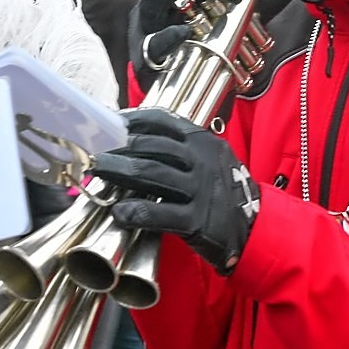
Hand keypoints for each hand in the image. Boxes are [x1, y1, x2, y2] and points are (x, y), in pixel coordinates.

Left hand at [90, 108, 259, 273]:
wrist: (255, 227)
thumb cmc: (222, 192)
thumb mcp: (210, 159)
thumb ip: (180, 149)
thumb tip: (134, 139)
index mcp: (203, 141)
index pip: (163, 121)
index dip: (133, 120)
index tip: (109, 122)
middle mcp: (202, 160)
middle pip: (153, 147)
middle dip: (119, 147)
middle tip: (94, 149)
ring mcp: (200, 189)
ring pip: (153, 174)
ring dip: (120, 171)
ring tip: (97, 170)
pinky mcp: (198, 220)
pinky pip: (161, 213)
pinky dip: (137, 212)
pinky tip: (119, 212)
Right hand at [129, 0, 244, 92]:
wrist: (192, 93)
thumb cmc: (210, 51)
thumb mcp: (238, 24)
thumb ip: (260, 5)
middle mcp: (157, 7)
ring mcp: (148, 31)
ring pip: (154, 0)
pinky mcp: (147, 59)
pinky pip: (153, 45)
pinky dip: (167, 36)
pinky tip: (184, 32)